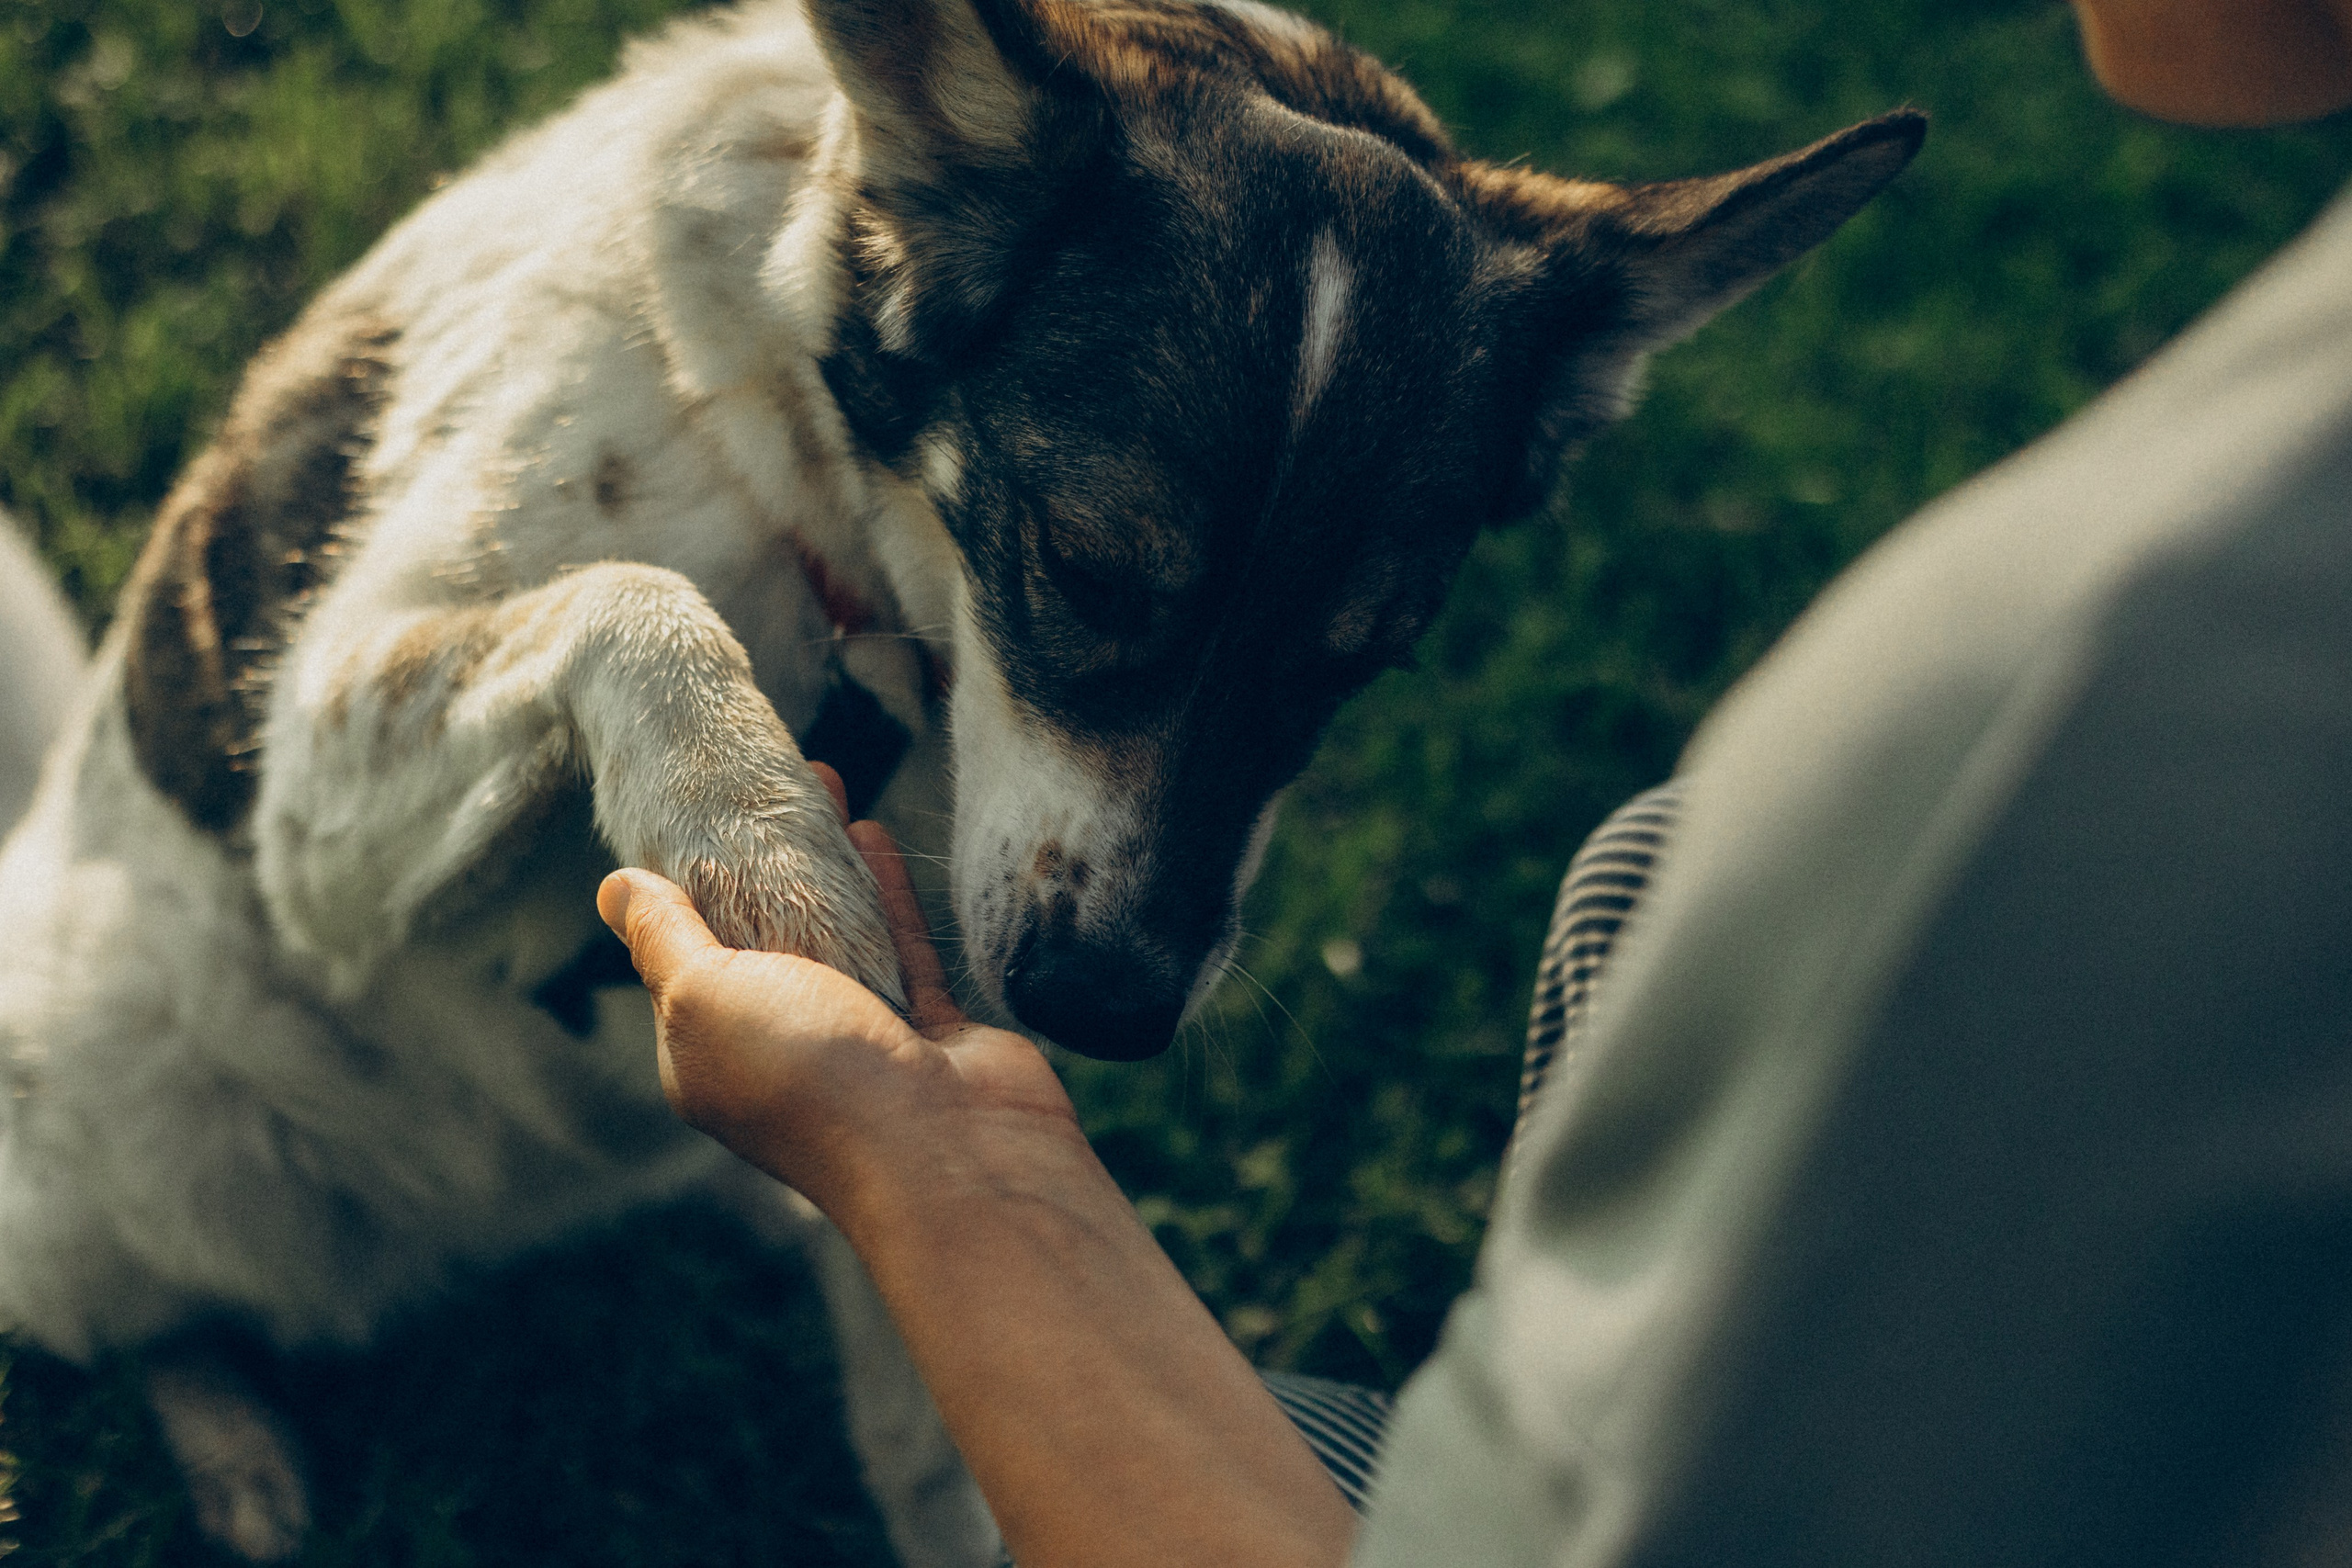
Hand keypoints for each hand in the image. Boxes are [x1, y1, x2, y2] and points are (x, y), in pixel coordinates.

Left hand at [595, 765, 1080, 1234]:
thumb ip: (664, 938)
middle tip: (756, 785)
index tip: (686, 812)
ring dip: (824, 864)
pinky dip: (883, 890)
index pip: (681, 964)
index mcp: (710, 1056)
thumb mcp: (704, 998)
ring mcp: (860, 1041)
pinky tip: (869, 831)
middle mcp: (781, 1050)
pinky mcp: (927, 1031)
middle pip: (763, 939)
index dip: (683, 889)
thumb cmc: (810, 1078)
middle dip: (758, 863)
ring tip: (818, 783)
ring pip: (835, 934)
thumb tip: (612, 888)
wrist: (947, 1154)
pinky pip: (898, 944)